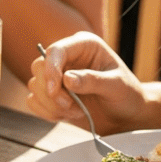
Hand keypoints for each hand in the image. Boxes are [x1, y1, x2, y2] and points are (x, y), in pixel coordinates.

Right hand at [27, 32, 146, 135]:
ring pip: (35, 85)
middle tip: (71, 106)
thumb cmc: (126, 94)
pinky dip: (47, 111)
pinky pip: (34, 100)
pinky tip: (67, 115)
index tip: (55, 90)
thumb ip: (93, 80)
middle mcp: (68, 57)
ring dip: (52, 104)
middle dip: (51, 91)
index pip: (56, 50)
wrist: (126, 114)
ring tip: (77, 111)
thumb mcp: (116, 85)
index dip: (50, 69)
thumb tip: (66, 79)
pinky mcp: (52, 93)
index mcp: (84, 45)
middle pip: (39, 67)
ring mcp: (58, 75)